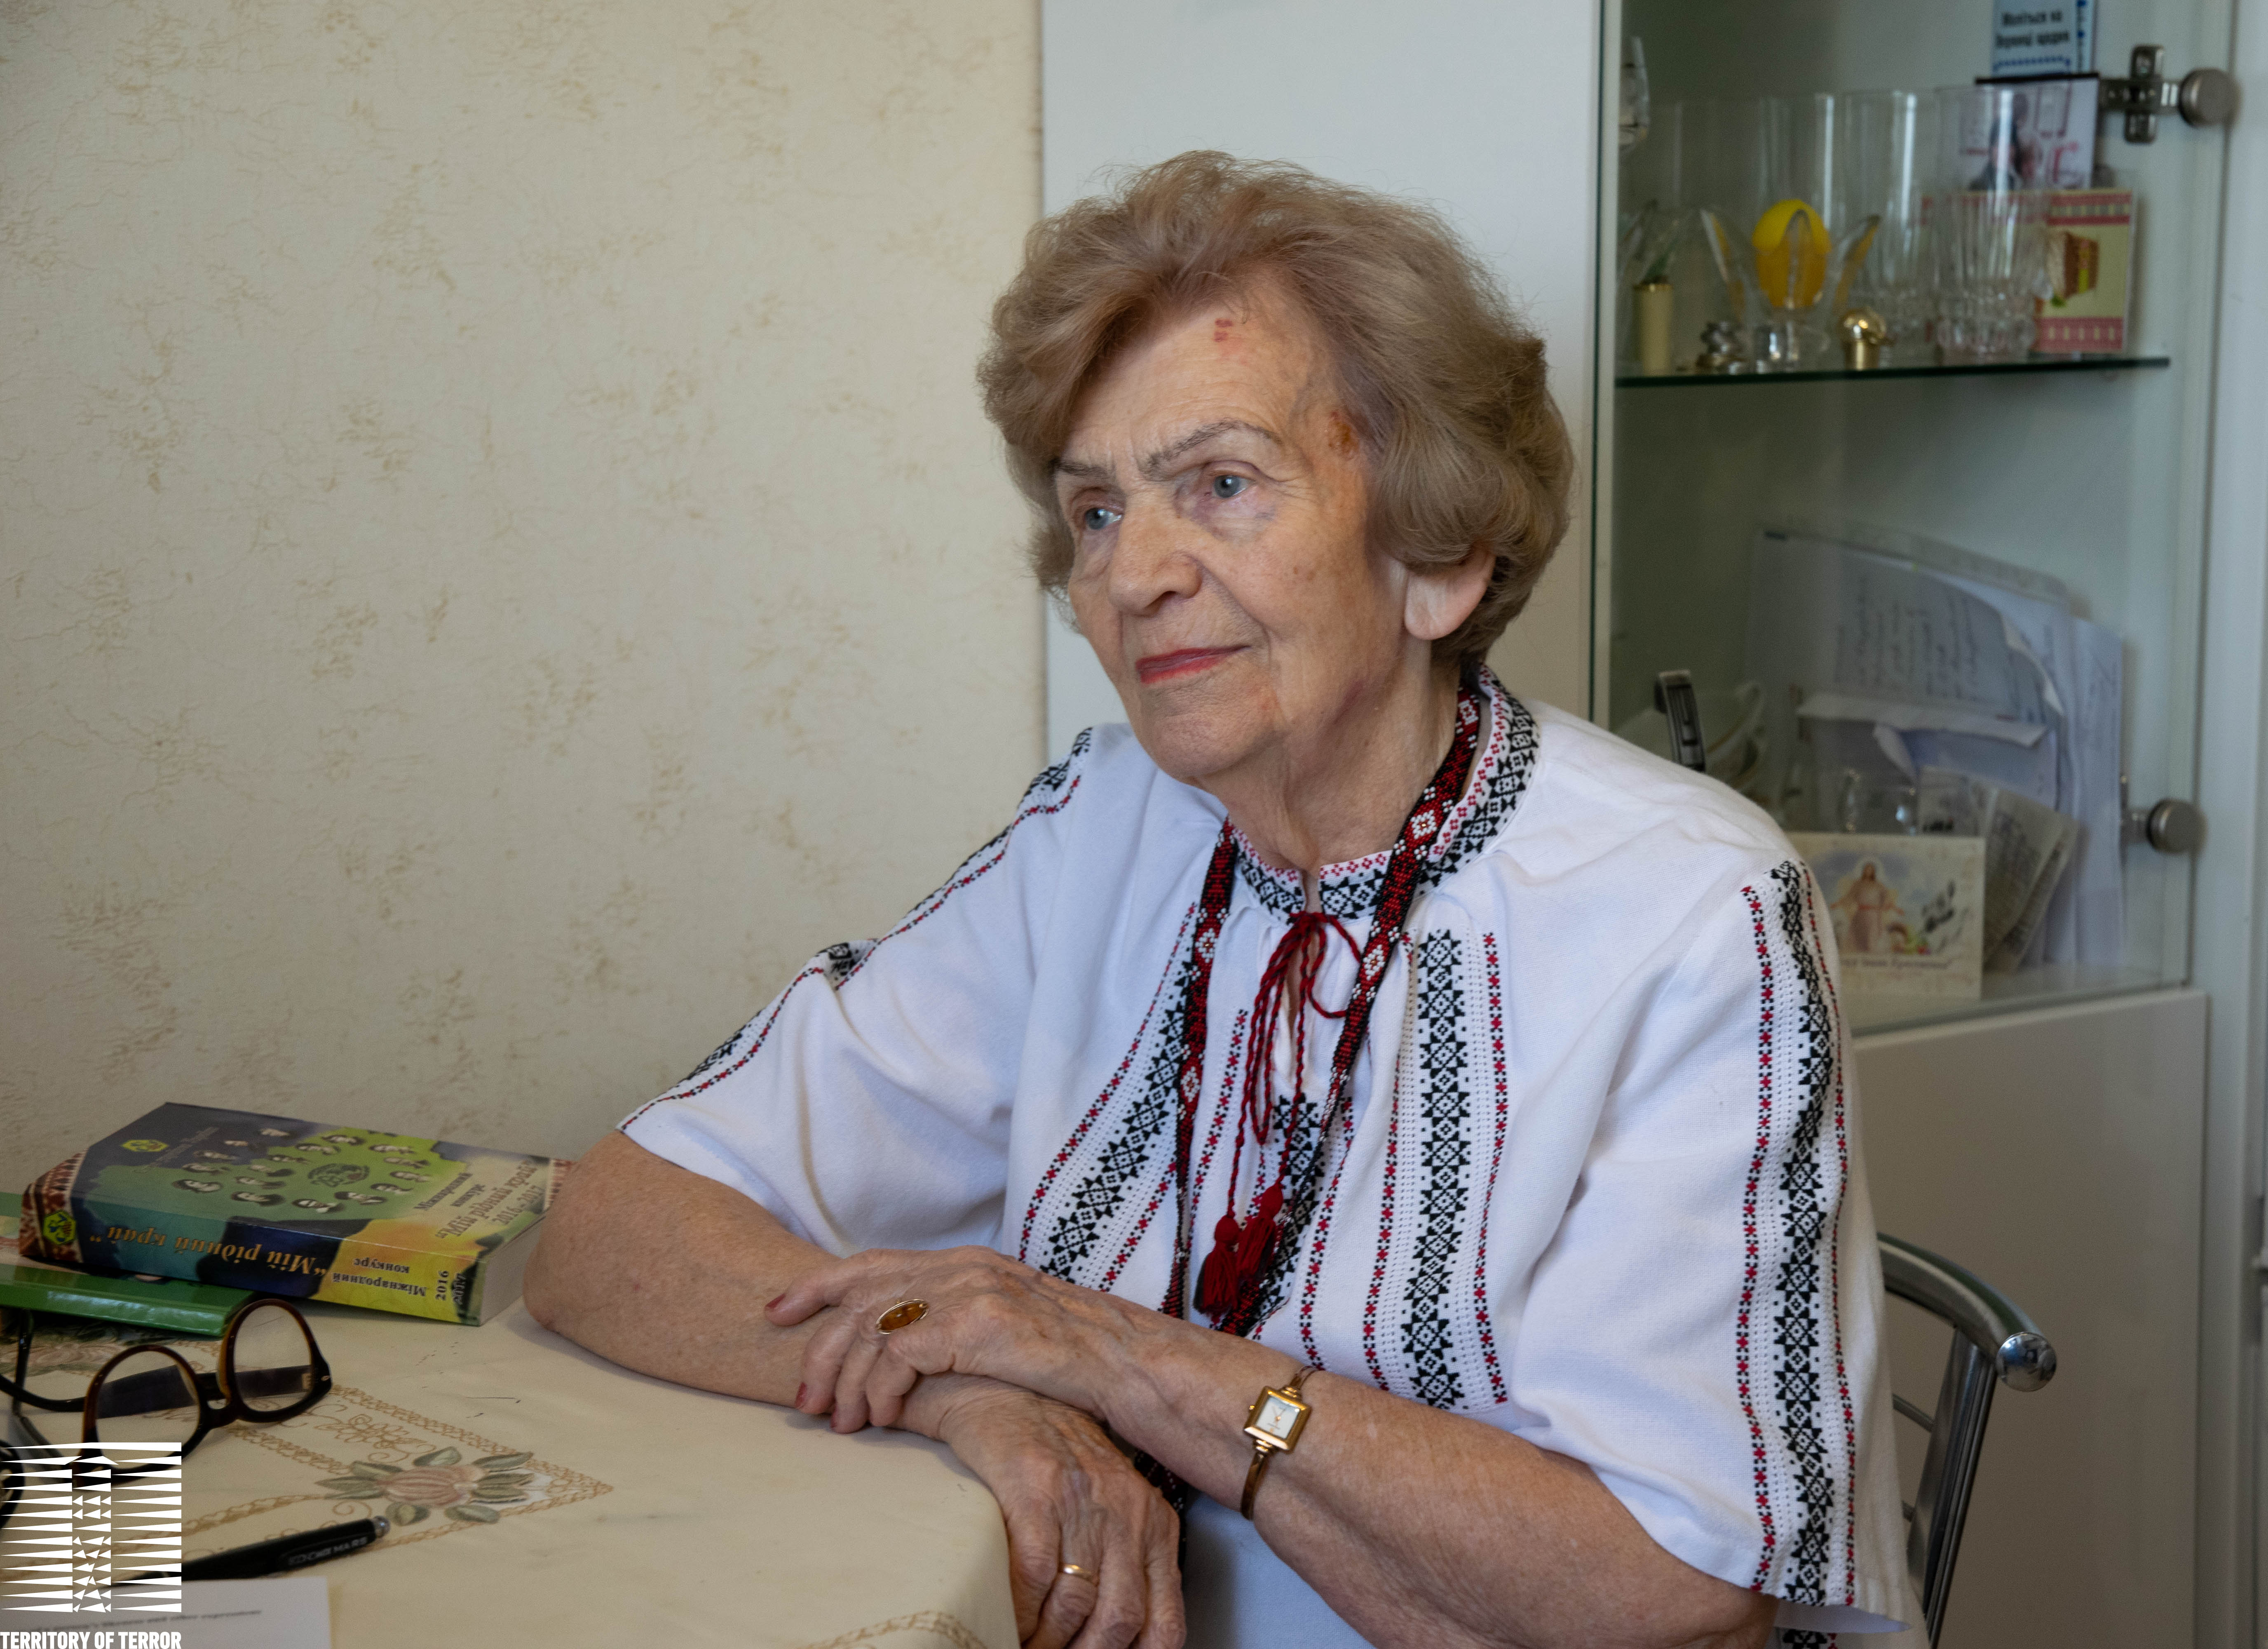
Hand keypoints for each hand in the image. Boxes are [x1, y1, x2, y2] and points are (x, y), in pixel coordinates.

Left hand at [771, 1245, 1132, 1431]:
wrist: (1118, 1360)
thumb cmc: (1062, 1356)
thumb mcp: (997, 1327)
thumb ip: (949, 1325)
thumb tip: (895, 1355)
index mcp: (960, 1262)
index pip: (870, 1263)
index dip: (816, 1285)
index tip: (777, 1312)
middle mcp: (957, 1267)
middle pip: (856, 1295)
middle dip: (817, 1347)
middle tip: (804, 1398)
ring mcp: (965, 1290)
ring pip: (869, 1328)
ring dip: (844, 1382)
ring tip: (839, 1424)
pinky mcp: (972, 1323)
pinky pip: (897, 1357)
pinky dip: (878, 1391)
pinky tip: (881, 1419)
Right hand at [903, 1378, 1184, 1648]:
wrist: (1009, 1393)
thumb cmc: (1057, 1456)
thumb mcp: (1110, 1508)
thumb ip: (1123, 1563)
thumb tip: (1112, 1635)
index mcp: (1153, 1523)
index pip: (1164, 1622)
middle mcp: (1126, 1512)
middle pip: (1119, 1619)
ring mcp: (1082, 1499)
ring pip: (1075, 1604)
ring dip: (1045, 1639)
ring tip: (1024, 1642)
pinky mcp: (1036, 1489)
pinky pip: (1033, 1574)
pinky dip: (1019, 1609)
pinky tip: (1007, 1617)